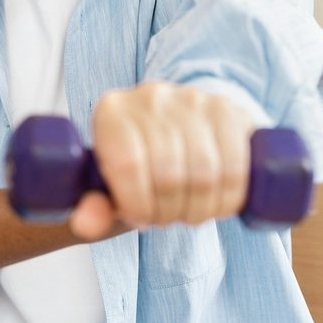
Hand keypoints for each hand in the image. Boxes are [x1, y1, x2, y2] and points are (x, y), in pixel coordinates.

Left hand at [90, 82, 251, 228]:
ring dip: (200, 209)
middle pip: (168, 172)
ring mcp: (192, 100)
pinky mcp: (227, 110)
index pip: (128, 164)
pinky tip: (219, 205)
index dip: (138, 204)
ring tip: (189, 214)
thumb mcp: (108, 187)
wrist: (175, 135)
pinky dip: (229, 197)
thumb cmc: (136, 167)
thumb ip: (93, 207)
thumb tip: (86, 224)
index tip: (141, 218)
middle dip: (169, 212)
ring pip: (205, 172)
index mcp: (111, 112)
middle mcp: (150, 98)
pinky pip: (236, 165)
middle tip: (166, 219)